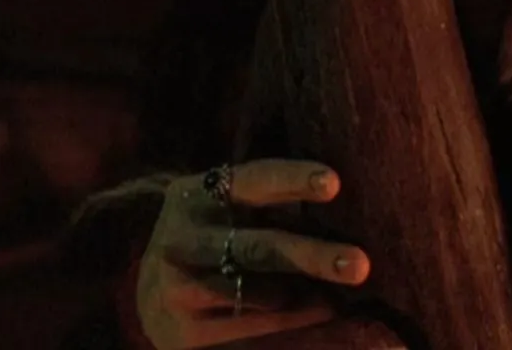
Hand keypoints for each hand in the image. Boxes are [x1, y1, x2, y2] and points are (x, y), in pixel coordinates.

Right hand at [136, 160, 369, 348]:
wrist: (149, 299)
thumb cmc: (215, 239)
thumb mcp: (226, 211)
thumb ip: (271, 205)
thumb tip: (351, 209)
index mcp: (196, 195)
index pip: (251, 181)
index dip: (292, 179)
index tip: (333, 183)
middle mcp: (182, 238)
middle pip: (258, 247)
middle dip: (313, 256)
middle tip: (361, 264)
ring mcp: (177, 287)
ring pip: (258, 292)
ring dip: (307, 294)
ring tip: (346, 294)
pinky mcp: (182, 331)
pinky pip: (251, 326)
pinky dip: (294, 319)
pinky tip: (322, 311)